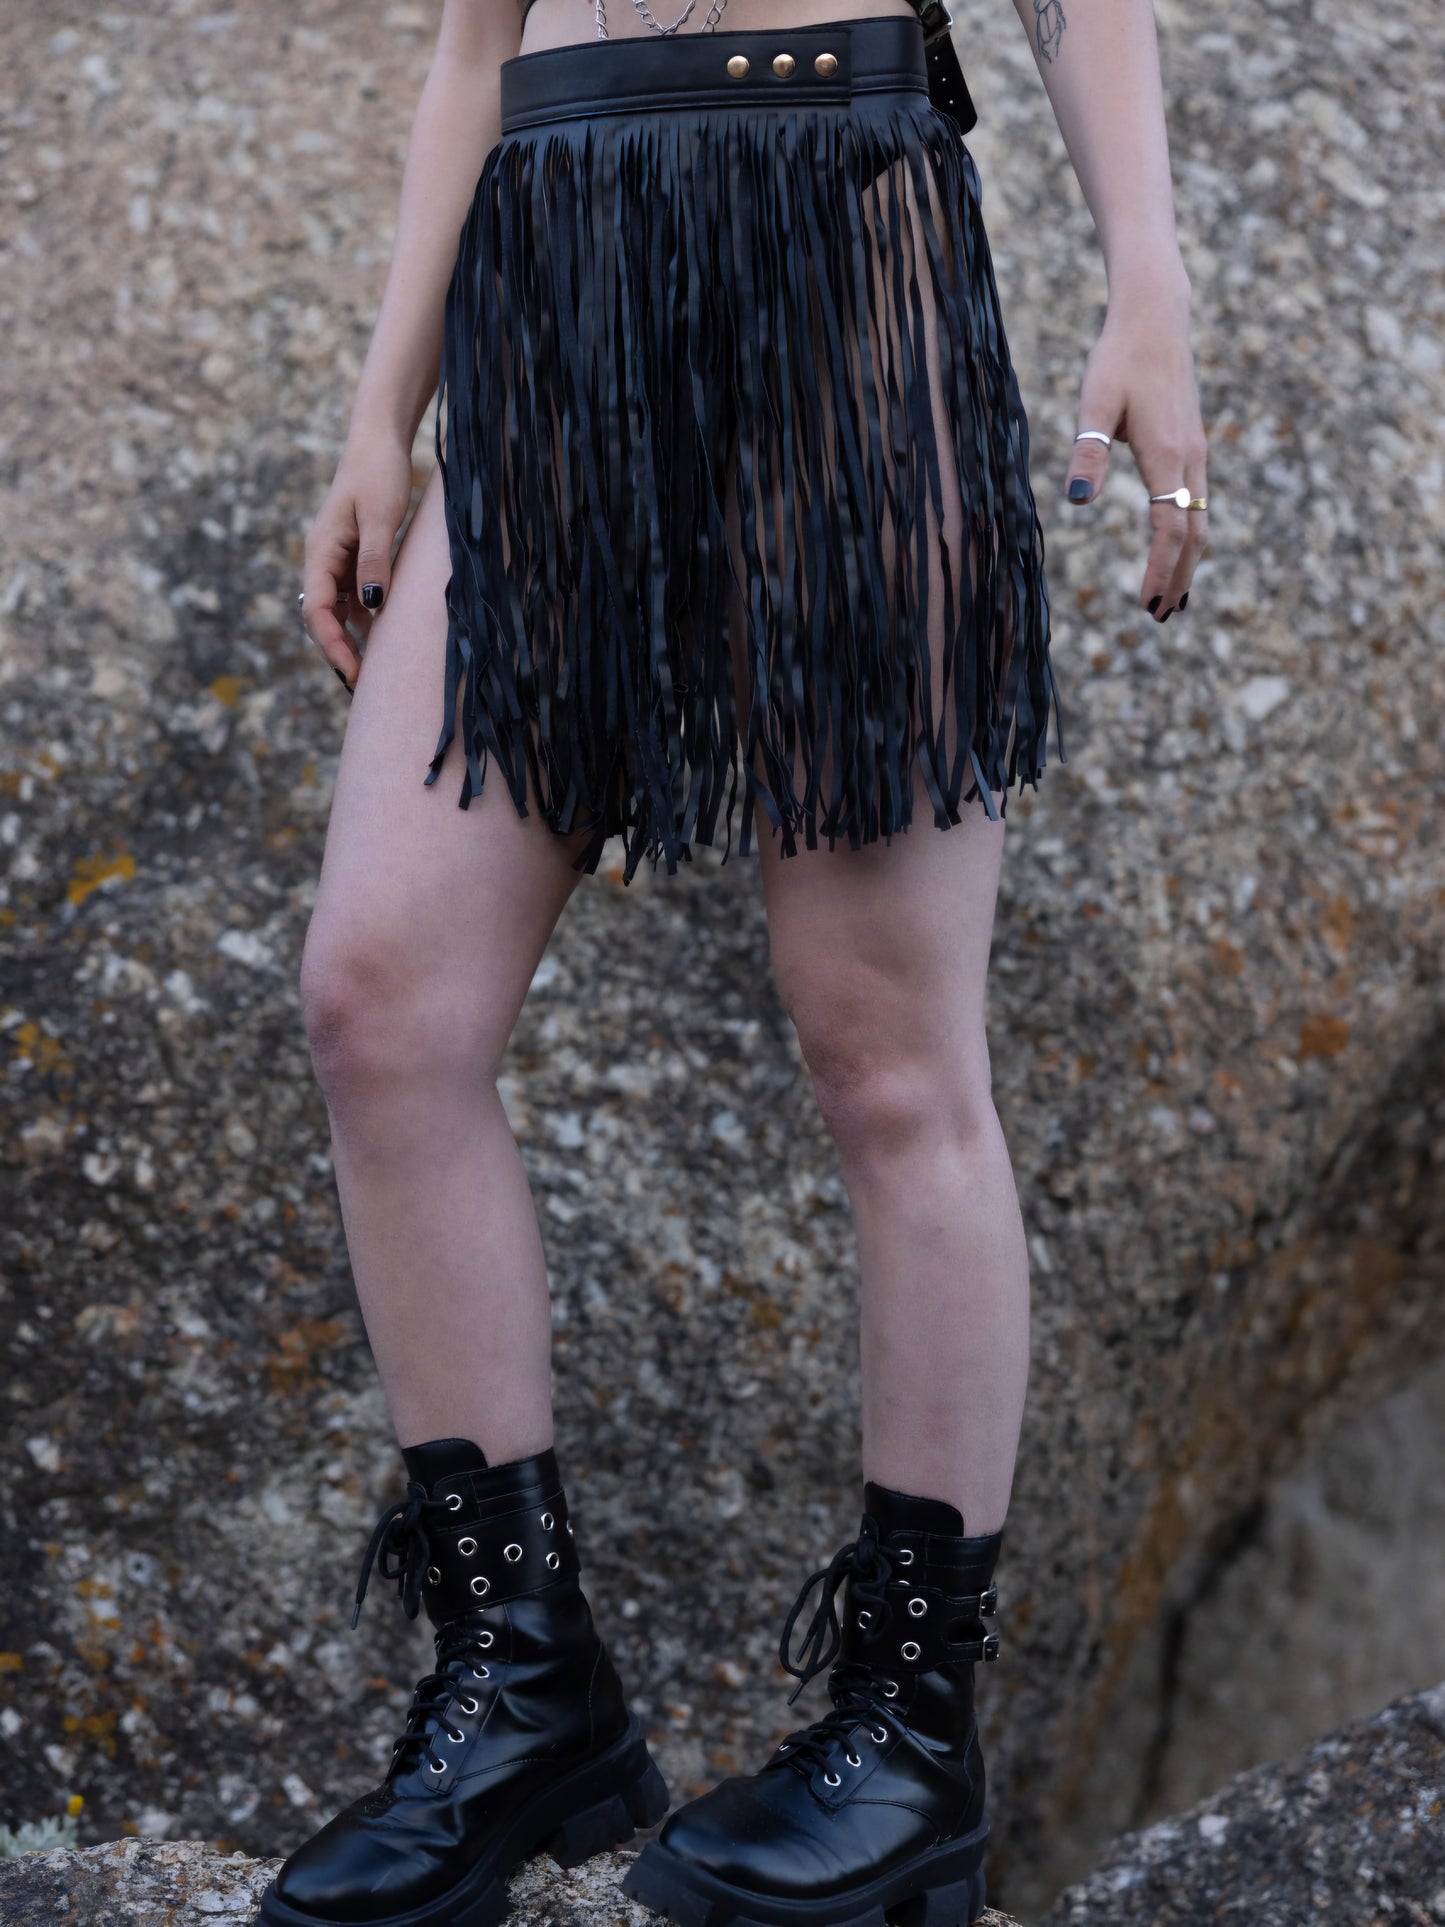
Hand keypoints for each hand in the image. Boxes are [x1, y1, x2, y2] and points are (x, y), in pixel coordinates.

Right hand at [301, 432, 415, 688]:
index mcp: (320, 552)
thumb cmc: (379, 473)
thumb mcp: (381, 518)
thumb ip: (375, 562)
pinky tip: (387, 640)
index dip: (332, 646)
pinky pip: (356, 598)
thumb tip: (372, 607)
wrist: (380, 441)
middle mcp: (323, 560)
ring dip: (354, 640)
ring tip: (377, 672)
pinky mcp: (355, 557)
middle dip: (340, 652)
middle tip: (364, 686)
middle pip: (322, 618)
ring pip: (339, 612)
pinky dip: (368, 620)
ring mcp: (337, 560)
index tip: (353, 673)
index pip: (316, 611)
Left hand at [1062, 274, 1208, 621]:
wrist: (1156, 317)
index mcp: (1168, 455)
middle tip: (1160, 617)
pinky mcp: (1193, 446)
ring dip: (1187, 562)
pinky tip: (1178, 549)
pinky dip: (1190, 536)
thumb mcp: (1093, 402)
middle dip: (1177, 578)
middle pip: (1192, 535)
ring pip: (1199, 520)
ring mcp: (1197, 453)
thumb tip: (1076, 503)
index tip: (1146, 604)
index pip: (1169, 529)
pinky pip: (1197, 502)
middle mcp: (1191, 459)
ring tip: (1172, 598)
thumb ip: (1086, 453)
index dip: (1159, 570)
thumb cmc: (1118, 357)